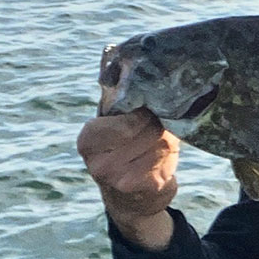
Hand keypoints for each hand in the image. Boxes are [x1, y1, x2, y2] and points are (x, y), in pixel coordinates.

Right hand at [76, 110, 179, 249]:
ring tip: (157, 144)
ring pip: (162, 143)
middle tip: (156, 127)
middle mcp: (101, 163)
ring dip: (166, 140)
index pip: (126, 119)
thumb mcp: (109, 125)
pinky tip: (161, 162)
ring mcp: (123, 180)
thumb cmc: (120, 151)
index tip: (146, 111)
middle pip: (148, 129)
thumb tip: (121, 56)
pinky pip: (169, 161)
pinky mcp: (147, 190)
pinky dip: (170, 158)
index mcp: (88, 140)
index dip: (142, 113)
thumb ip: (116, 98)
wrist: (128, 202)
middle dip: (157, 125)